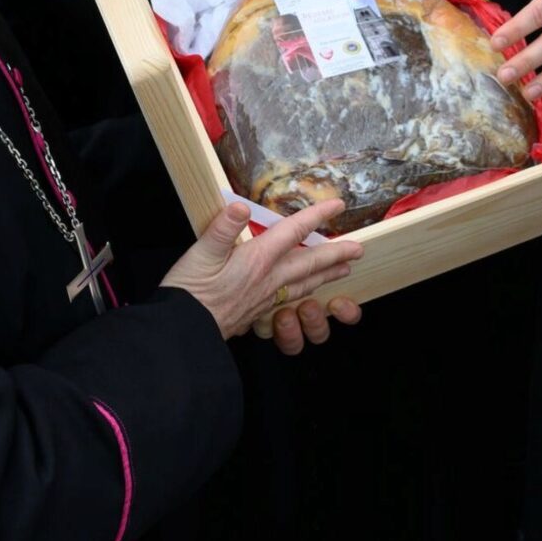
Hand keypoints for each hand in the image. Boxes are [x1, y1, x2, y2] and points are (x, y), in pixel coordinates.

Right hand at [161, 199, 362, 344]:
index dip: (316, 216)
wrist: (182, 334)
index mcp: (257, 260)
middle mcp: (267, 279)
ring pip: (304, 284)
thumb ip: (222, 228)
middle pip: (309, 263)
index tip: (337, 206)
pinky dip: (305, 292)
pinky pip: (290, 299)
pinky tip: (306, 293)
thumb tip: (241, 206)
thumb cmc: (188, 292)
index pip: (293, 232)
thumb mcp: (200, 253)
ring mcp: (264, 298)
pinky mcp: (256, 312)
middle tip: (359, 249)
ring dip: (326, 275)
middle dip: (336, 254)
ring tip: (344, 270)